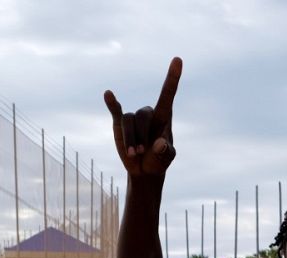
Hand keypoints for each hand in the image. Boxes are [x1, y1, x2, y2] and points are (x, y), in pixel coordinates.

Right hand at [103, 58, 181, 177]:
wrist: (144, 169)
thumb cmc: (158, 160)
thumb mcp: (165, 159)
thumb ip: (164, 152)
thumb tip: (159, 143)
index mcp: (164, 117)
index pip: (168, 94)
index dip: (173, 77)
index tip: (178, 59)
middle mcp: (149, 112)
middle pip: (142, 117)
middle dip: (140, 136)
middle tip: (141, 153)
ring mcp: (134, 117)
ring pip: (128, 122)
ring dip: (129, 140)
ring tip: (133, 154)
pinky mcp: (120, 122)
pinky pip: (116, 110)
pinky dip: (111, 103)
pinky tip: (108, 94)